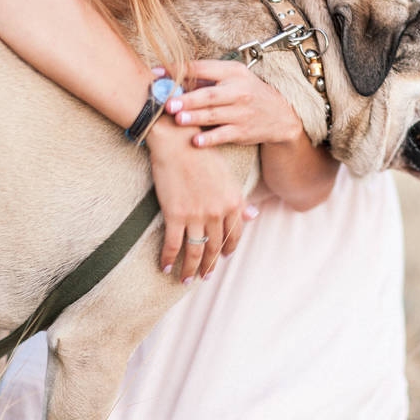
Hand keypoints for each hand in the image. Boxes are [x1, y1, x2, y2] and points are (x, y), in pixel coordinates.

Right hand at [145, 115, 257, 281]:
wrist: (178, 140)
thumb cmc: (203, 153)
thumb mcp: (227, 176)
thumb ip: (239, 200)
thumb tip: (253, 217)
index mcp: (233, 202)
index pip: (234, 235)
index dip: (229, 249)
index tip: (223, 258)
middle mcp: (217, 212)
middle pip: (215, 247)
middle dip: (210, 264)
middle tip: (205, 276)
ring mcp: (196, 215)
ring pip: (195, 250)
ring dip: (191, 268)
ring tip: (187, 279)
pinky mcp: (175, 214)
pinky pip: (173, 244)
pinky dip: (169, 258)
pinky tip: (165, 266)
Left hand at [166, 60, 303, 148]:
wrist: (279, 115)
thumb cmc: (246, 92)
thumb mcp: (233, 77)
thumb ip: (205, 77)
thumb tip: (169, 75)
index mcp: (232, 72)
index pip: (203, 68)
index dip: (179, 70)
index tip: (156, 73)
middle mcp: (238, 91)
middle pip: (209, 94)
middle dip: (188, 99)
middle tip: (168, 103)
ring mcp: (241, 112)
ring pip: (214, 115)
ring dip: (195, 118)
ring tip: (178, 120)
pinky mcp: (242, 131)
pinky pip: (223, 135)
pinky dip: (210, 139)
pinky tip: (196, 142)